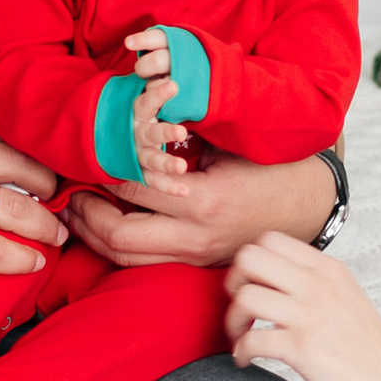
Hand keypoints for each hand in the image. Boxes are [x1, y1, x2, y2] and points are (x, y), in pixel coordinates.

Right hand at [0, 122, 63, 285]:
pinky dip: (24, 258)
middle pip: (19, 163)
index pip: (4, 134)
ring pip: (17, 208)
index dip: (38, 151)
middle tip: (60, 201)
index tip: (53, 168)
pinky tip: (33, 262)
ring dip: (46, 225)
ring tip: (55, 235)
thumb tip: (20, 160)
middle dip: (50, 183)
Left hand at [64, 152, 334, 272]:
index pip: (133, 189)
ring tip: (77, 214)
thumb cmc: (273, 165)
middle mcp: (195, 236)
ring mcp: (196, 255)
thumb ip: (185, 134)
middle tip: (69, 194)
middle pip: (119, 238)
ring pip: (127, 258)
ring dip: (95, 237)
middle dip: (86, 218)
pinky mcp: (197, 263)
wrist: (311, 205)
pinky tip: (106, 226)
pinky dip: (119, 245)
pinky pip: (145, 261)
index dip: (103, 172)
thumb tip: (136, 118)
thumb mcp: (230, 142)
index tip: (86, 156)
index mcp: (204, 201)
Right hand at [126, 30, 190, 186]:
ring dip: (165, 164)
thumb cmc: (132, 108)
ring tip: (182, 168)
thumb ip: (158, 80)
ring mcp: (134, 153)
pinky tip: (184, 191)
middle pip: (147, 133)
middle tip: (180, 131)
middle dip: (163, 133)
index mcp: (135, 111)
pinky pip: (151, 181)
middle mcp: (134, 133)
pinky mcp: (137, 170)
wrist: (98, 132)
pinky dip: (166, 187)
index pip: (145, 101)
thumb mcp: (141, 92)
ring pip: (149, 160)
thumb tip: (193, 54)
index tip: (174, 85)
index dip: (158, 95)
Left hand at [225, 231, 380, 380]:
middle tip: (241, 307)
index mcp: (330, 270)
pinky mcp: (303, 349)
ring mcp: (311, 315)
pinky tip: (247, 360)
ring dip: (232, 320)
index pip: (271, 239)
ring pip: (245, 296)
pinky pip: (251, 340)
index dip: (250, 262)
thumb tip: (276, 281)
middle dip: (234, 282)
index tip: (250, 284)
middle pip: (250, 257)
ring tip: (240, 336)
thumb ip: (317, 284)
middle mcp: (320, 285)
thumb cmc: (373, 353)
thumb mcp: (349, 299)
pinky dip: (240, 352)